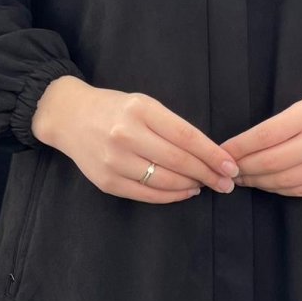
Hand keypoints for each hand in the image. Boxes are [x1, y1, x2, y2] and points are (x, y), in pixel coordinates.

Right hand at [33, 77, 239, 203]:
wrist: (70, 117)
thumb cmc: (115, 109)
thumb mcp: (144, 104)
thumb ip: (171, 126)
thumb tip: (207, 153)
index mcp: (140, 109)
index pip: (186, 136)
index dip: (212, 154)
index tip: (231, 165)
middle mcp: (126, 135)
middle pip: (178, 161)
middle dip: (208, 174)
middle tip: (227, 182)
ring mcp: (114, 161)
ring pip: (164, 181)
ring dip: (191, 186)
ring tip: (207, 185)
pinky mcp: (107, 182)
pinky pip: (146, 194)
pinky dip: (171, 196)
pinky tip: (185, 191)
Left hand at [217, 84, 301, 197]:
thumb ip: (280, 125)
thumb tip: (244, 147)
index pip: (263, 135)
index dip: (238, 147)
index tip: (221, 152)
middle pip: (270, 162)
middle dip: (243, 168)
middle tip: (227, 170)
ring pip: (283, 182)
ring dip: (258, 182)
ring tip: (244, 178)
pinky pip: (301, 191)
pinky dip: (279, 189)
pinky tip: (268, 184)